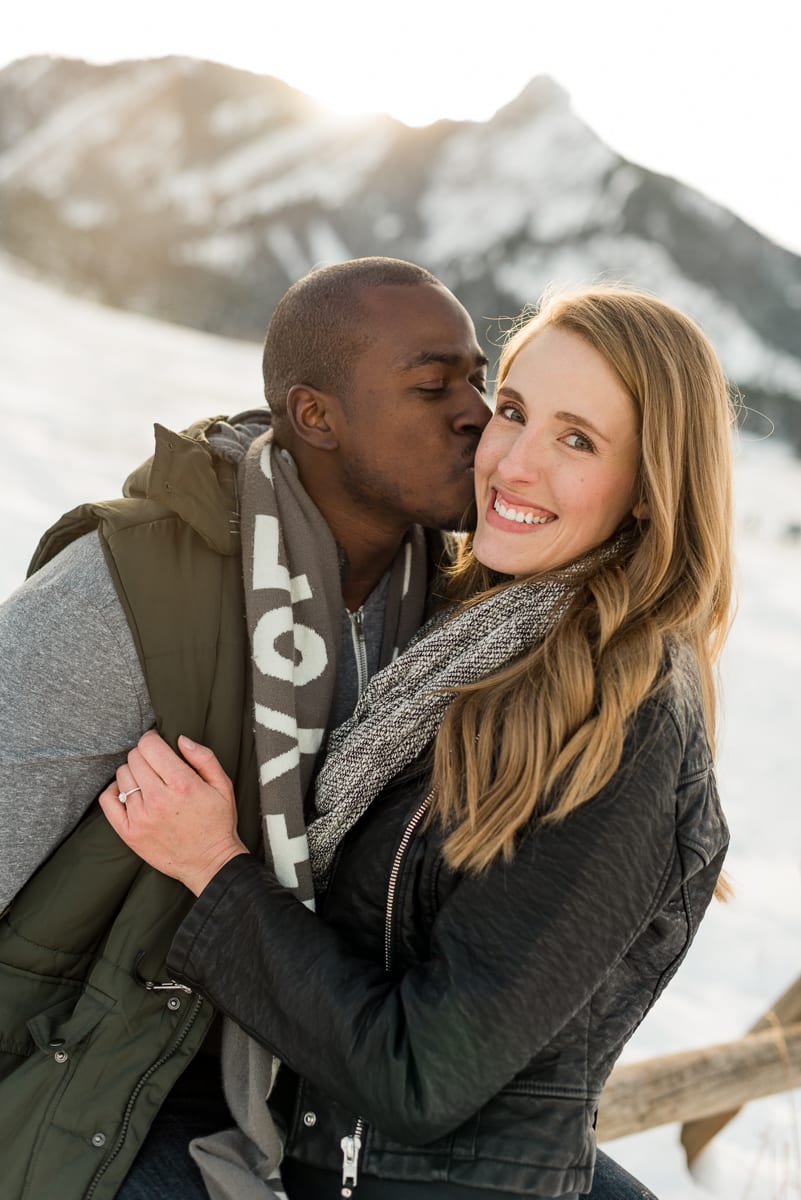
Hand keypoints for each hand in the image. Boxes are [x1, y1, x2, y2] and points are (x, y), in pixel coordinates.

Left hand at [99, 730, 248, 894]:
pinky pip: (108, 800)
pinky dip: (115, 791)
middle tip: (156, 764)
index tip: (158, 744)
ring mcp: (141, 817)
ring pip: (122, 776)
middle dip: (145, 755)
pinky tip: (129, 793)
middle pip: (134, 758)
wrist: (210, 863)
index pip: (149, 745)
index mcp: (182, 784)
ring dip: (133, 773)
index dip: (153, 739)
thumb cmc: (217, 823)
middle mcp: (158, 799)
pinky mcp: (129, 833)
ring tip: (147, 781)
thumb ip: (204, 758)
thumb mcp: (223, 786)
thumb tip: (180, 739)